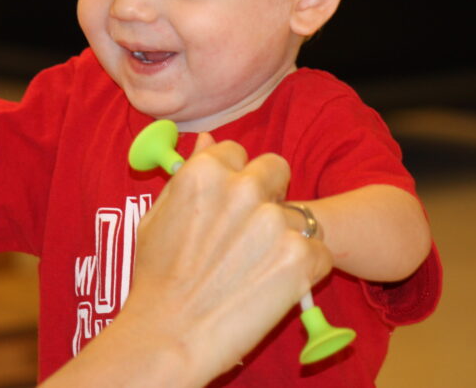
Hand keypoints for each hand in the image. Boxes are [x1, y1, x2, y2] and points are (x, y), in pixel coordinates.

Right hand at [104, 134, 333, 383]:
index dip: (235, 179)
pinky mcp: (300, 255)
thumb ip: (189, 174)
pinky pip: (318, 251)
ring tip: (255, 273)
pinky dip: (304, 270)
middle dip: (268, 197)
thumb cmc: (156, 279)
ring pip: (297, 216)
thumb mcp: (159, 215)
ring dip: (284, 238)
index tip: (229, 204)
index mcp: (206, 171)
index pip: (237, 152)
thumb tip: (207, 140)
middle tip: (250, 238)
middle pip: (275, 170)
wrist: (170, 335)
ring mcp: (274, 221)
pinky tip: (274, 288)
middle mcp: (243, 188)